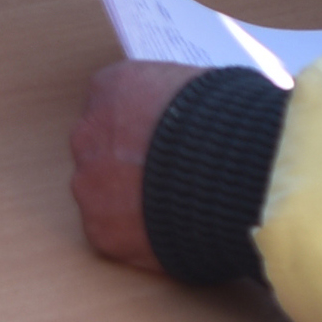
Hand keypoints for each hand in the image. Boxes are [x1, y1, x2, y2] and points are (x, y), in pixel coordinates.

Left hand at [72, 61, 203, 273]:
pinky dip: (136, 234)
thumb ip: (168, 100)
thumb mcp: (193, 87)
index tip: (159, 140)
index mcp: (110, 88)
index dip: (139, 126)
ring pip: (99, 191)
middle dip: (125, 162)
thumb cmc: (224, 124)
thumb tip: (178, 113)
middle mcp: (89, 134)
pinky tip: (168, 229)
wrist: (232, 174)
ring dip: (126, 198)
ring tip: (171, 206)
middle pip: (99, 148)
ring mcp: (90, 184)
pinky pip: (113, 231)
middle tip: (164, 176)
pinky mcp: (101, 229)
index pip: (111, 104)